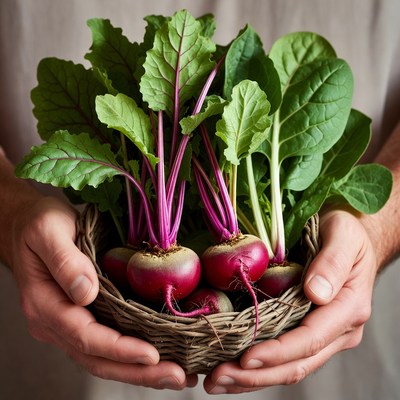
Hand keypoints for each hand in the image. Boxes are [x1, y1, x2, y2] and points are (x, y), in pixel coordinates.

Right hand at [9, 196, 196, 389]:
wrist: (26, 225)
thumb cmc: (38, 223)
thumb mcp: (48, 230)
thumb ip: (65, 261)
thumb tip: (86, 292)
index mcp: (44, 303)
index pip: (84, 336)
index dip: (119, 349)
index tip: (151, 355)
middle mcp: (54, 322)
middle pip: (96, 358)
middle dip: (137, 372)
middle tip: (177, 376)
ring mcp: (66, 323)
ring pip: (102, 358)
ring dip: (138, 371)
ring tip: (176, 375)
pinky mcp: (80, 317)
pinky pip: (105, 344)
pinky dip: (130, 356)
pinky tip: (157, 357)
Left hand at [203, 209, 376, 393]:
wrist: (349, 238)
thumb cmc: (346, 232)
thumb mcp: (343, 236)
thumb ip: (332, 263)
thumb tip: (316, 293)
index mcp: (348, 308)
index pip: (310, 339)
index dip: (277, 352)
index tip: (245, 358)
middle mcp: (338, 330)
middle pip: (297, 363)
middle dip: (256, 375)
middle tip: (217, 379)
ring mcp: (323, 334)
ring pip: (289, 367)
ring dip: (252, 378)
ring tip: (216, 382)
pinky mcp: (309, 331)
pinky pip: (284, 356)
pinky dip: (258, 367)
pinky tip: (232, 370)